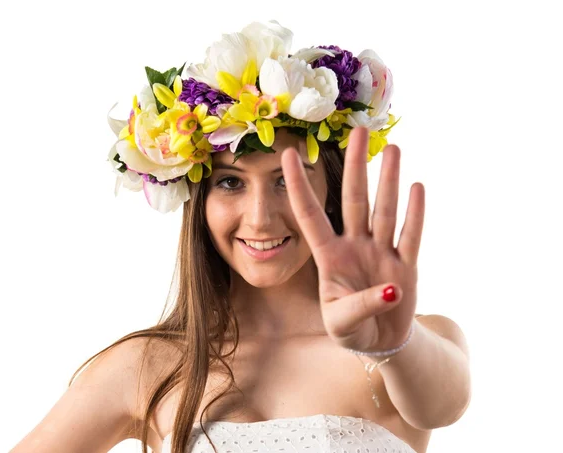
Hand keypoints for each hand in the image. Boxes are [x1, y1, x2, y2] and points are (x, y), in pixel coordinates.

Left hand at [281, 127, 424, 354]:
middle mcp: (354, 247)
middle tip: (358, 131)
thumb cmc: (351, 329)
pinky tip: (416, 187)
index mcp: (329, 257)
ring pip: (383, 211)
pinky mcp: (405, 266)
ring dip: (388, 182)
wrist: (379, 343)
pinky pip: (410, 236)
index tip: (286, 154)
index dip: (299, 187)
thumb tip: (389, 290)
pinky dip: (414, 214)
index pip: (310, 215)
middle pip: (353, 200)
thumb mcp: (342, 324)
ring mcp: (380, 253)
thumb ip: (360, 307)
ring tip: (392, 149)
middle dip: (355, 167)